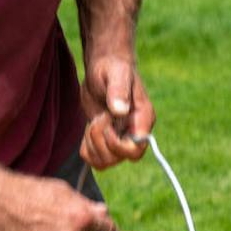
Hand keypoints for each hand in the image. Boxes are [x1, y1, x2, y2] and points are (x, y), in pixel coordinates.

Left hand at [79, 53, 155, 170]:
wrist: (103, 68)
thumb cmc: (112, 67)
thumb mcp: (115, 74)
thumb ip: (119, 90)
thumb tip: (120, 110)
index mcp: (143, 119)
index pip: (136, 150)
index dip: (117, 145)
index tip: (106, 123)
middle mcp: (134, 133)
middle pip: (119, 158)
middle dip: (100, 140)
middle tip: (98, 117)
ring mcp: (120, 139)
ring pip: (106, 162)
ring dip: (92, 144)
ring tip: (93, 121)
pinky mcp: (106, 142)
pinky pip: (95, 160)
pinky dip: (87, 149)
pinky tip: (89, 128)